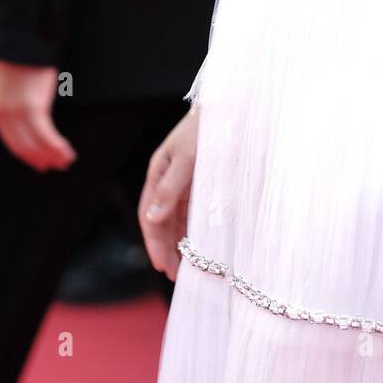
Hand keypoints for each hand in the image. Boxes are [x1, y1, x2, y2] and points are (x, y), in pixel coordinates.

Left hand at [0, 58, 76, 171]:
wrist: (20, 37)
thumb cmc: (21, 53)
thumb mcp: (11, 79)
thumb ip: (15, 97)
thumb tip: (32, 109)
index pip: (10, 139)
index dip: (26, 154)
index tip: (39, 162)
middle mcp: (2, 112)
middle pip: (21, 146)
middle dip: (39, 158)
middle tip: (56, 166)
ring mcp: (16, 112)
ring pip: (34, 144)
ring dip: (52, 155)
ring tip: (66, 161)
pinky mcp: (32, 108)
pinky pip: (46, 136)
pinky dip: (57, 147)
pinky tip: (68, 151)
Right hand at [139, 110, 198, 282]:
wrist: (233, 107)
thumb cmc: (208, 128)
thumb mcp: (187, 158)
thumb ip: (170, 188)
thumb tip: (152, 219)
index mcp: (158, 172)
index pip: (149, 215)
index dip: (154, 242)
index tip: (162, 266)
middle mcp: (169, 179)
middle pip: (162, 221)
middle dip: (166, 248)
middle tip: (175, 275)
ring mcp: (186, 182)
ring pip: (178, 219)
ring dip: (179, 243)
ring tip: (187, 268)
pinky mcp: (202, 182)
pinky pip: (193, 212)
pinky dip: (193, 230)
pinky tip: (198, 245)